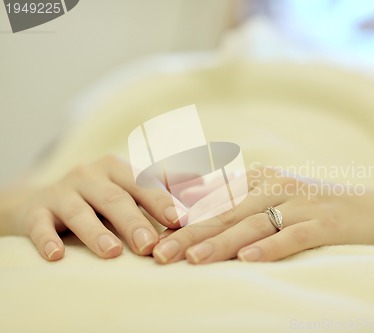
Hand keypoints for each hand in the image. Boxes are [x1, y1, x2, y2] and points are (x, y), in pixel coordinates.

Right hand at [16, 155, 188, 260]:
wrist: (42, 201)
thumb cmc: (98, 197)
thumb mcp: (128, 187)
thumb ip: (162, 186)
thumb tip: (204, 181)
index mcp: (116, 169)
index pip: (143, 184)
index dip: (162, 202)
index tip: (182, 221)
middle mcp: (90, 176)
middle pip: (115, 198)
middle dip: (134, 222)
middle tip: (150, 245)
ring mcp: (61, 192)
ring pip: (80, 211)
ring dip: (96, 233)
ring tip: (113, 252)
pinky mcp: (35, 211)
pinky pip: (40, 226)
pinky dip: (47, 240)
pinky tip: (56, 256)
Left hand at [152, 166, 373, 263]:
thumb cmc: (316, 210)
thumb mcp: (277, 200)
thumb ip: (242, 206)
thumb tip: (200, 224)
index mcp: (261, 181)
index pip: (215, 199)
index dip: (184, 217)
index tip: (154, 234)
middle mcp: (277, 188)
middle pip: (227, 211)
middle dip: (190, 233)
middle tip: (159, 253)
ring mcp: (302, 204)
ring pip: (255, 223)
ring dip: (222, 242)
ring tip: (192, 260)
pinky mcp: (327, 223)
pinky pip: (295, 235)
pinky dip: (271, 246)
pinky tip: (249, 260)